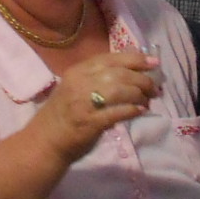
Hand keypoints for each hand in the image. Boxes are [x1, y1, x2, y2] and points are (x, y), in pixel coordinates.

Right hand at [31, 51, 159, 163]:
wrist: (45, 140)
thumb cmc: (63, 113)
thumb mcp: (76, 86)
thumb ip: (99, 77)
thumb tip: (132, 71)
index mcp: (78, 71)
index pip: (112, 58)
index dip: (136, 59)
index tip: (154, 63)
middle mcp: (81, 83)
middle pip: (120, 74)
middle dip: (143, 80)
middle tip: (153, 89)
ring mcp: (85, 103)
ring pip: (121, 90)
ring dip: (140, 95)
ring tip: (147, 101)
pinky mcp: (90, 122)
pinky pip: (118, 112)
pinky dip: (133, 110)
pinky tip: (140, 111)